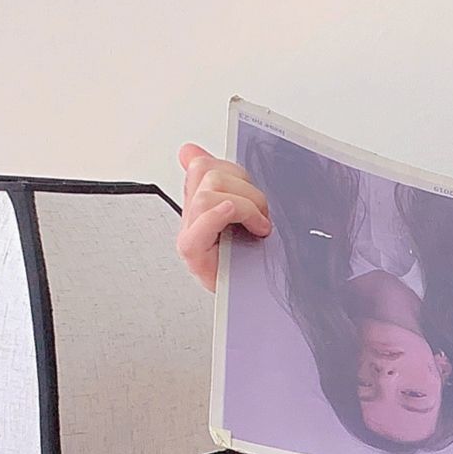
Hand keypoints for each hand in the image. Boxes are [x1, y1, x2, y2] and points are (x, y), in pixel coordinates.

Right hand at [174, 142, 270, 292]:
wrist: (252, 302)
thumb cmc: (249, 264)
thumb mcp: (244, 218)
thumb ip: (228, 185)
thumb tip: (189, 151)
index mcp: (201, 203)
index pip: (202, 164)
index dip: (228, 166)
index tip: (249, 186)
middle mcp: (192, 215)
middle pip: (207, 173)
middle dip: (246, 189)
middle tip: (263, 216)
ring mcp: (190, 231)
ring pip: (208, 193)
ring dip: (245, 206)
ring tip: (260, 228)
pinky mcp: (192, 250)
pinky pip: (201, 218)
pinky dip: (220, 212)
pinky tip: (238, 219)